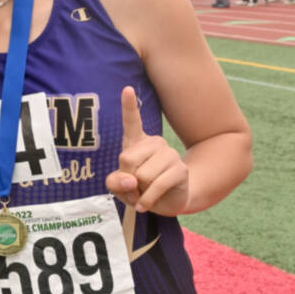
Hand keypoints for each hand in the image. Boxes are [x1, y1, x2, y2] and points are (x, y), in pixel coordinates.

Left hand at [104, 86, 188, 214]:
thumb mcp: (118, 186)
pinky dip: (146, 200)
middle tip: (133, 186)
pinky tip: (145, 204)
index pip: (132, 122)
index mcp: (136, 142)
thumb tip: (131, 179)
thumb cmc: (137, 189)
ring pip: (141, 175)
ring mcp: (170, 155)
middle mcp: (155, 143)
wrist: (164, 203)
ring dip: (138, 191)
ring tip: (143, 192)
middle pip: (127, 159)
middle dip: (126, 179)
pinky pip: (156, 186)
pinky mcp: (180, 170)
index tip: (127, 88)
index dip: (129, 106)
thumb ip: (114, 182)